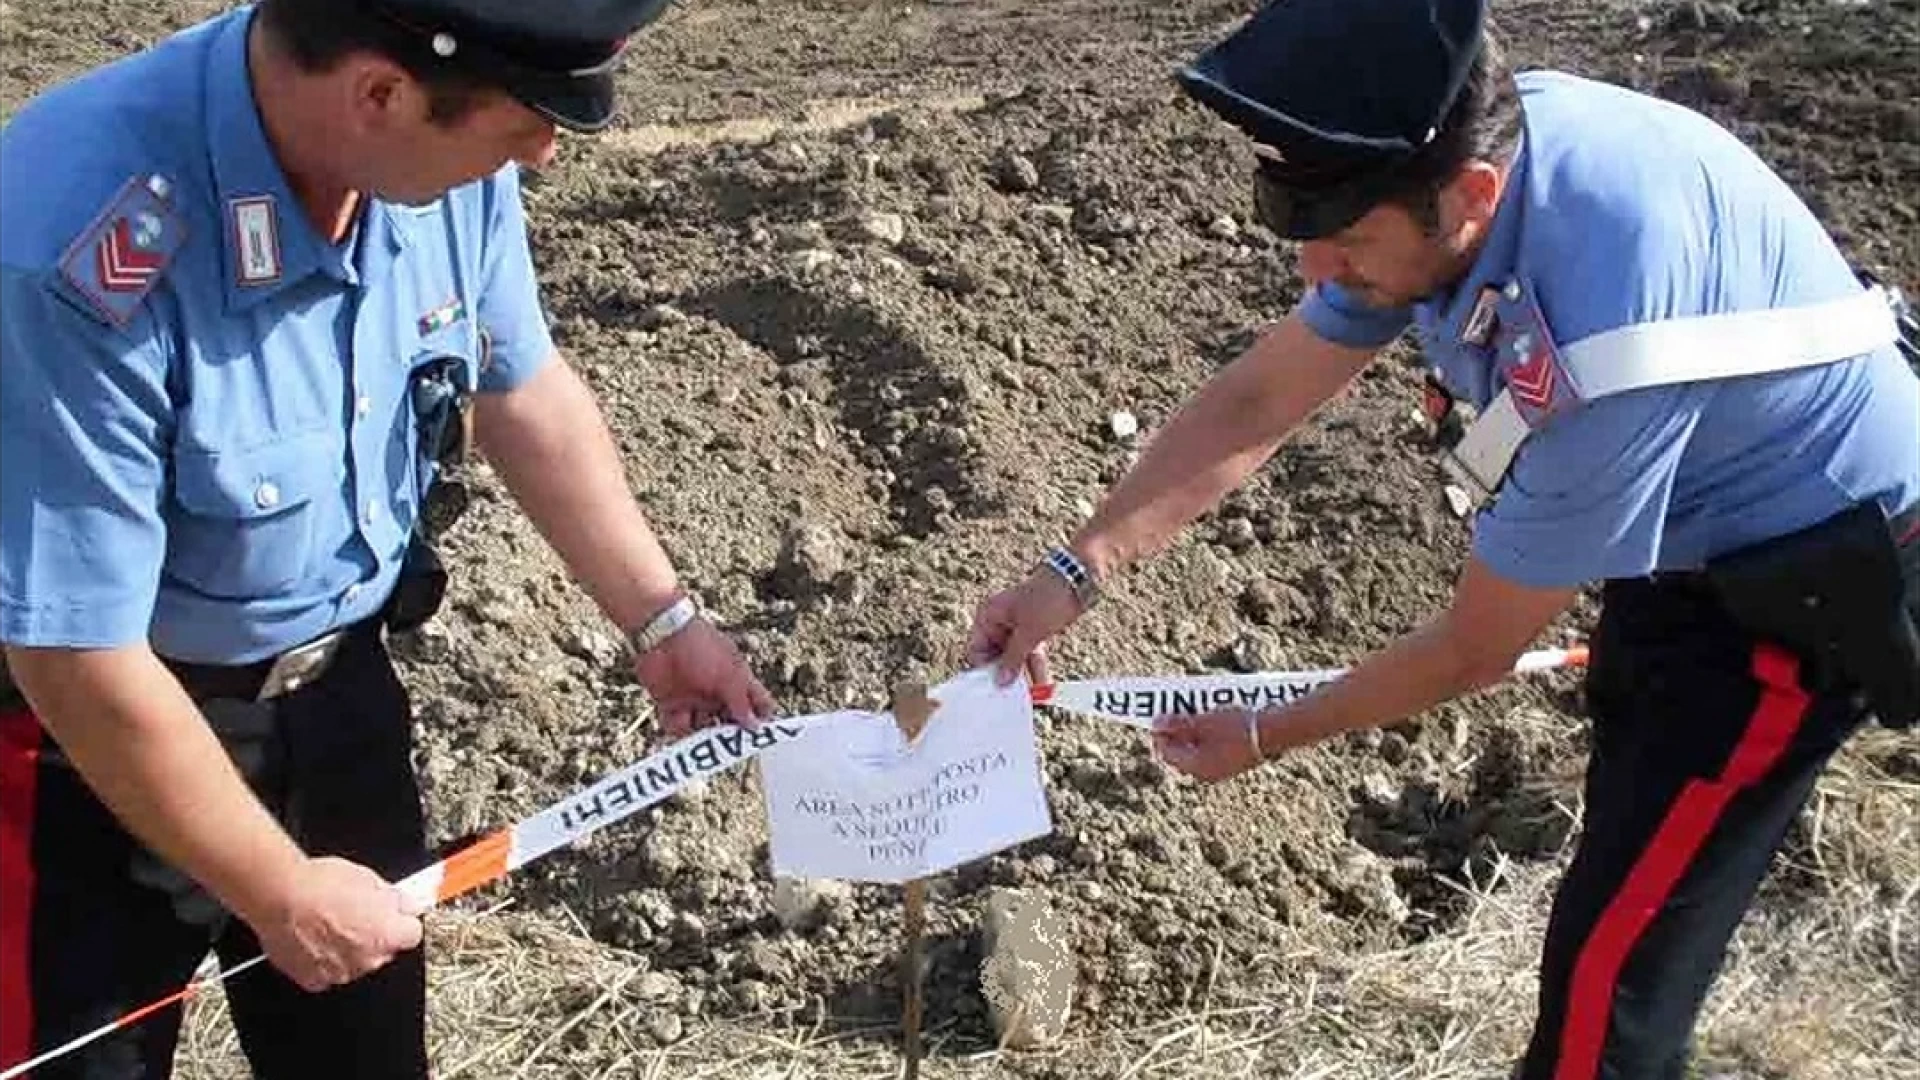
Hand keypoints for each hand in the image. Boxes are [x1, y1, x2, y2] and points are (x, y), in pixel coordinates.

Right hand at [249, 856, 424, 991]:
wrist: (279, 897)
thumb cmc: (320, 885)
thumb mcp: (370, 879)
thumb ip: (396, 899)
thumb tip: (407, 905)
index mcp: (388, 935)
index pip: (411, 934)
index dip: (400, 921)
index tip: (393, 915)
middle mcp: (368, 960)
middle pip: (384, 950)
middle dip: (374, 935)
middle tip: (354, 914)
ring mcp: (341, 973)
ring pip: (355, 962)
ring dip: (348, 948)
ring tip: (328, 923)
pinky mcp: (314, 981)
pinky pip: (328, 972)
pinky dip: (324, 959)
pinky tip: (314, 938)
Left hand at [634, 617, 775, 738]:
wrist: (661, 635)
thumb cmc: (701, 647)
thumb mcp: (729, 675)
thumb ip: (741, 702)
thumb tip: (755, 726)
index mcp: (737, 681)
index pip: (756, 703)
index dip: (760, 720)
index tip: (759, 738)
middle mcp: (717, 692)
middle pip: (729, 722)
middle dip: (729, 736)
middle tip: (728, 746)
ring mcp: (695, 698)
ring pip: (703, 728)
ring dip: (703, 737)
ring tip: (701, 740)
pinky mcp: (671, 703)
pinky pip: (678, 726)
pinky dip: (678, 730)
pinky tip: (679, 728)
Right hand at [966, 569, 1082, 687]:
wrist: (1078, 579)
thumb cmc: (1048, 597)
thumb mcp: (1029, 631)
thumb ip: (1013, 658)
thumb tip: (1000, 681)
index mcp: (988, 616)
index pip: (976, 650)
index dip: (984, 670)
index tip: (995, 690)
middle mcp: (999, 622)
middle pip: (996, 657)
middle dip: (1006, 676)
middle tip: (1014, 698)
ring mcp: (1017, 627)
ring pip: (1015, 658)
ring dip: (1024, 675)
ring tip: (1033, 696)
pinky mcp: (1034, 631)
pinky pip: (1030, 654)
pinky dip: (1036, 667)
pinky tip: (1043, 684)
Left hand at [1152, 708, 1267, 782]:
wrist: (1277, 731)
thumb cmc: (1239, 726)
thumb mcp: (1204, 720)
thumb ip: (1178, 723)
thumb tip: (1157, 723)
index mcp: (1196, 768)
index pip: (1166, 753)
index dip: (1159, 733)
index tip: (1157, 715)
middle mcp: (1207, 773)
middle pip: (1181, 752)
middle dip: (1175, 731)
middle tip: (1172, 711)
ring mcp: (1222, 768)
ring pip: (1196, 749)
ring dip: (1190, 730)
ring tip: (1190, 710)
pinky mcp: (1234, 761)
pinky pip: (1212, 747)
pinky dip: (1206, 733)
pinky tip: (1210, 716)